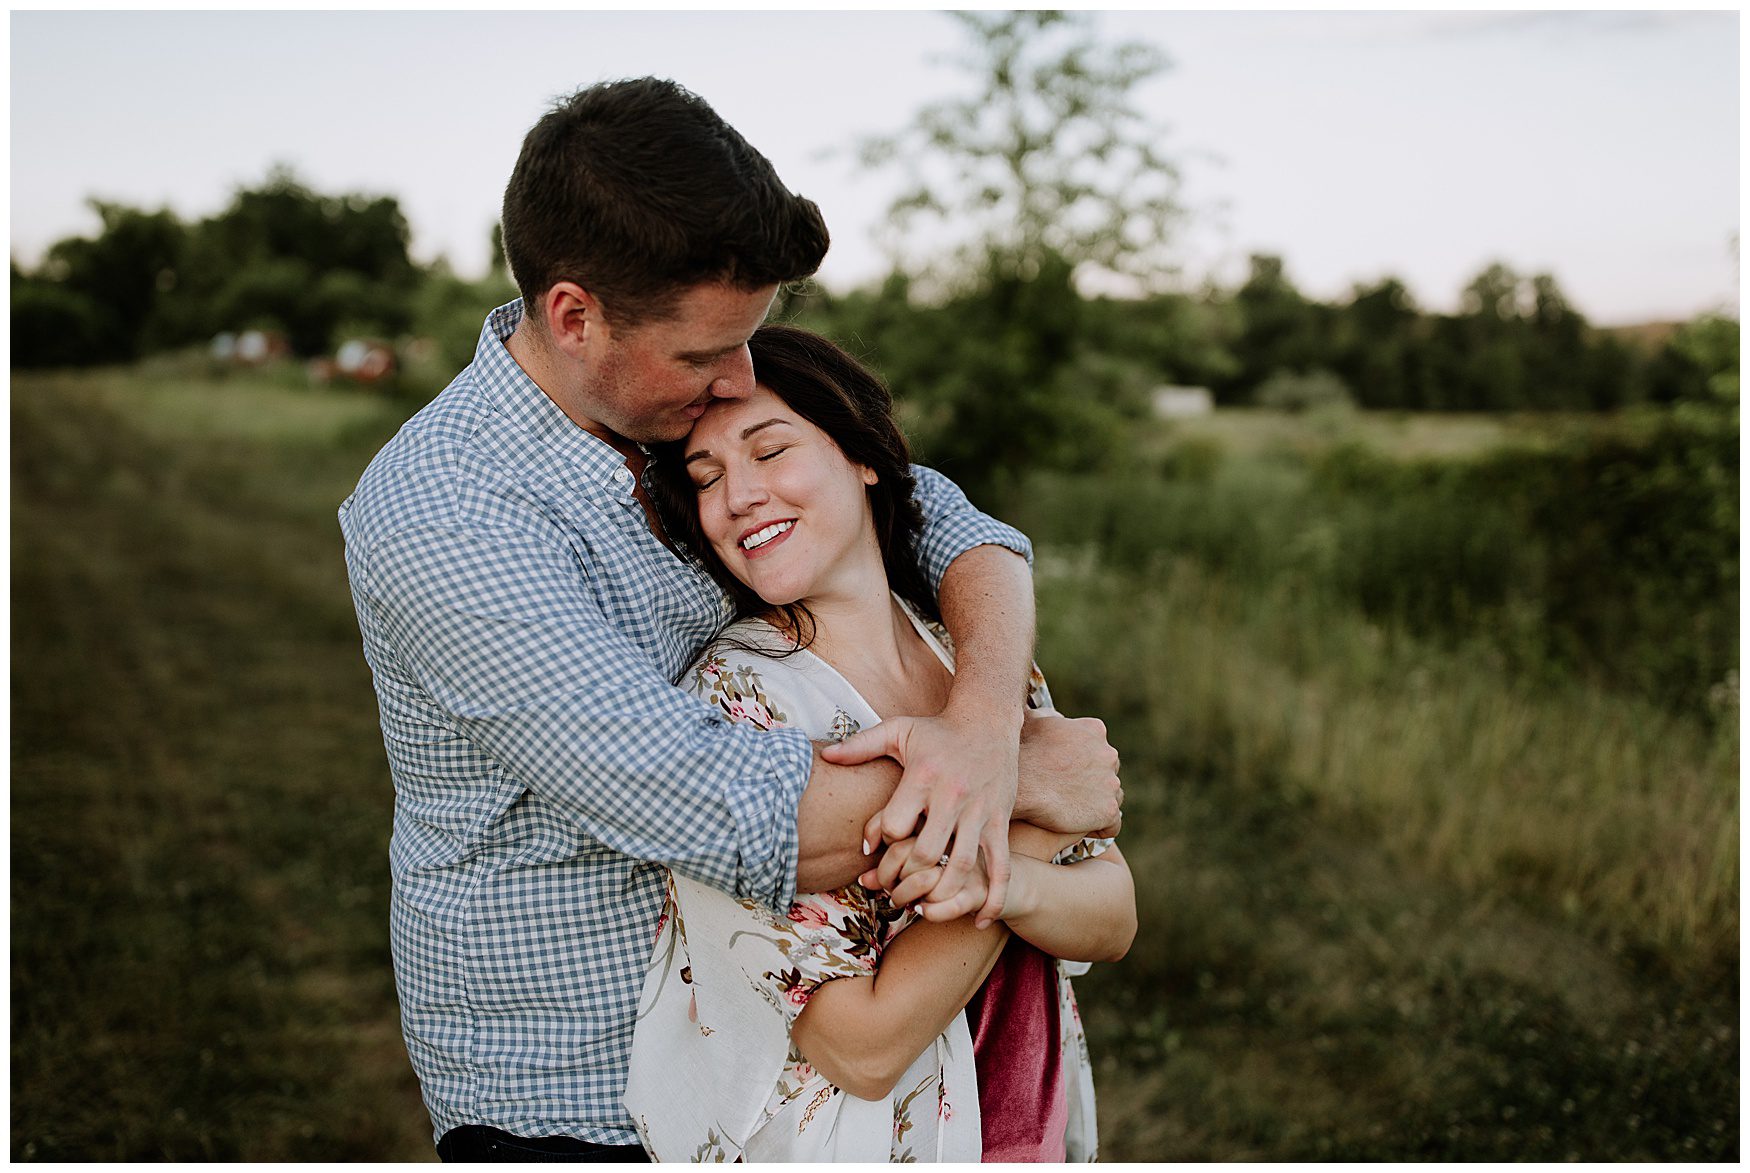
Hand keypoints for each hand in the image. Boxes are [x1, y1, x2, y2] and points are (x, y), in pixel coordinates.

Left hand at [823, 706, 1019, 927]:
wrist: (989, 719)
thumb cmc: (937, 729)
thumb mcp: (898, 730)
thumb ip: (860, 745)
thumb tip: (825, 758)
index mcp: (923, 777)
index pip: (895, 825)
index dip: (881, 840)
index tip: (876, 845)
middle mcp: (952, 796)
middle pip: (926, 853)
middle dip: (906, 878)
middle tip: (893, 889)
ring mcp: (980, 812)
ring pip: (961, 867)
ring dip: (942, 893)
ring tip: (925, 905)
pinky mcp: (1001, 821)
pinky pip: (1001, 867)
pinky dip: (993, 898)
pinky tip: (980, 919)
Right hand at [1014, 709, 1122, 835]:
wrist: (1019, 786)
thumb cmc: (1020, 752)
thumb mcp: (1033, 721)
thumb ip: (1050, 716)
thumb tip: (1051, 716)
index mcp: (1094, 730)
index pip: (1098, 746)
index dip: (1083, 759)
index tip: (1068, 769)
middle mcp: (1109, 754)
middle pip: (1107, 770)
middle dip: (1092, 779)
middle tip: (1069, 791)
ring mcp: (1110, 784)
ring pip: (1111, 795)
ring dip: (1097, 802)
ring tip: (1074, 811)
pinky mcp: (1108, 810)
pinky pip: (1112, 823)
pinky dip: (1102, 827)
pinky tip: (1086, 828)